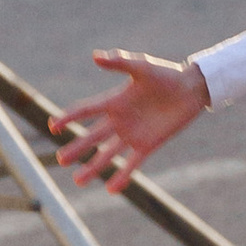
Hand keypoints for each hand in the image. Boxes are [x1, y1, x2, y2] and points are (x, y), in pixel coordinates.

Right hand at [51, 50, 206, 192]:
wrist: (192, 90)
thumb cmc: (167, 75)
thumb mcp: (142, 67)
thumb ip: (120, 62)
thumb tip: (96, 56)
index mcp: (114, 101)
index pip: (86, 111)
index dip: (69, 117)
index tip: (53, 126)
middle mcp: (119, 120)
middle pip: (93, 137)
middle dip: (77, 148)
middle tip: (61, 160)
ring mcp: (132, 135)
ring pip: (108, 154)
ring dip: (93, 167)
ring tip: (78, 181)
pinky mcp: (147, 145)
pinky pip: (132, 164)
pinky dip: (122, 176)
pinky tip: (111, 189)